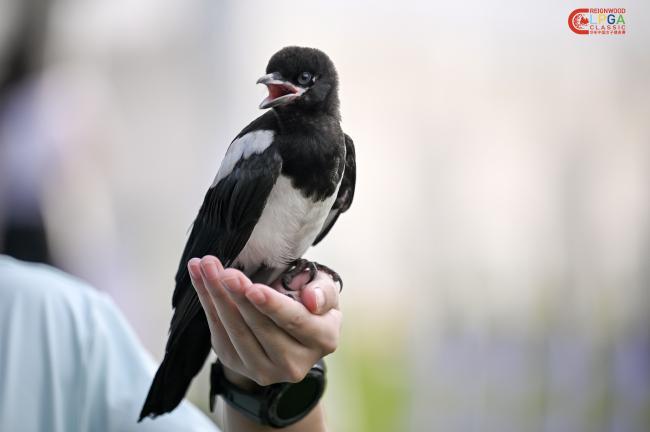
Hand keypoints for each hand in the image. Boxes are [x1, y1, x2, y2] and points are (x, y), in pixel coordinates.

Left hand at [187, 256, 341, 387]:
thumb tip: (312, 300)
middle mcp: (295, 363)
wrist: (291, 327)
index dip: (272, 306)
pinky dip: (208, 304)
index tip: (253, 288)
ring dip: (217, 297)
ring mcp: (265, 370)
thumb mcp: (324, 289)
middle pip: (261, 328)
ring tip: (206, 267)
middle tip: (223, 272)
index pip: (295, 321)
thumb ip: (322, 291)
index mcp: (322, 340)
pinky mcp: (238, 365)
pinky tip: (200, 279)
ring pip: (236, 332)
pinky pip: (220, 333)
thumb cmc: (308, 301)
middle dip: (239, 297)